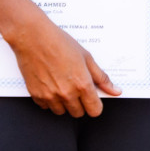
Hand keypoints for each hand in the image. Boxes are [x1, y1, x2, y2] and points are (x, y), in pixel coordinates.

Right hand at [6, 14, 120, 116]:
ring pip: (62, 112)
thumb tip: (115, 91)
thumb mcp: (86, 57)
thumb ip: (101, 77)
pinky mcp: (36, 95)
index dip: (95, 105)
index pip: (94, 110)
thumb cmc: (60, 43)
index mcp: (82, 84)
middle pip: (78, 113)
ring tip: (62, 84)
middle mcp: (66, 93)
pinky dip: (49, 99)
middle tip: (76, 87)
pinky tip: (50, 84)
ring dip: (64, 103)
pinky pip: (46, 106)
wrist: (33, 37)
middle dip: (80, 103)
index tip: (93, 99)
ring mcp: (50, 96)